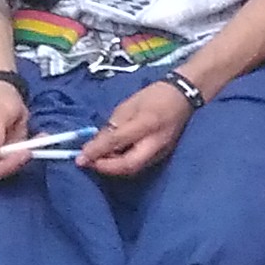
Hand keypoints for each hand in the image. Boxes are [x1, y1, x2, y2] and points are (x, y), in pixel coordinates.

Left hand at [78, 76, 198, 176]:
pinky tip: (114, 158)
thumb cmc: (154, 96)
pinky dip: (123, 165)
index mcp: (146, 124)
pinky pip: (139, 165)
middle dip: (106, 167)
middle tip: (90, 162)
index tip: (80, 158)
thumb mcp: (128, 106)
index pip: (116, 142)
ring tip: (99, 160)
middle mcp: (156, 142)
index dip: (96, 152)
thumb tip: (93, 145)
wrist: (184, 96)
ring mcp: (161, 151)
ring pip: (133, 168)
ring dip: (113, 168)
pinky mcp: (162, 155)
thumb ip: (112, 126)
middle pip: (128, 165)